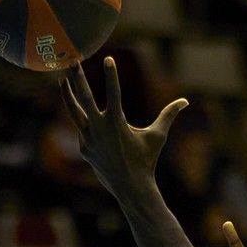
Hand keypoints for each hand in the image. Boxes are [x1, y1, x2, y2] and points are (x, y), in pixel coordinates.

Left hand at [60, 58, 188, 196]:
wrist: (130, 188)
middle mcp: (99, 129)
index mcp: (116, 123)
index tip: (108, 58)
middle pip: (84, 99)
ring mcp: (88, 139)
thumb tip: (185, 101)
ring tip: (61, 80)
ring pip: (74, 112)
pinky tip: (82, 113)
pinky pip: (82, 129)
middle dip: (77, 78)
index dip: (111, 75)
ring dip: (67, 95)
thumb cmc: (146, 160)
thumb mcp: (158, 136)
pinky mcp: (84, 148)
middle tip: (72, 61)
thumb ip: (168, 115)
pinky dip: (82, 120)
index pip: (114, 93)